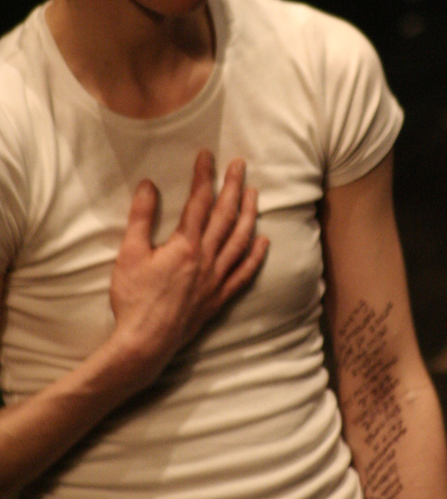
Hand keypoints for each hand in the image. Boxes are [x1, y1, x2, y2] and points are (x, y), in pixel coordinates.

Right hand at [109, 150, 267, 389]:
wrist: (145, 342)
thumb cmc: (133, 298)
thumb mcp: (130, 254)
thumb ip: (141, 218)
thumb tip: (148, 186)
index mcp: (185, 245)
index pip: (199, 202)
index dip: (204, 176)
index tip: (208, 156)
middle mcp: (206, 258)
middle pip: (225, 216)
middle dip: (234, 187)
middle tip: (240, 166)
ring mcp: (216, 279)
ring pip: (240, 240)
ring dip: (249, 215)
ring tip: (255, 194)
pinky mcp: (218, 297)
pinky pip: (244, 273)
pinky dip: (256, 256)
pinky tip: (264, 242)